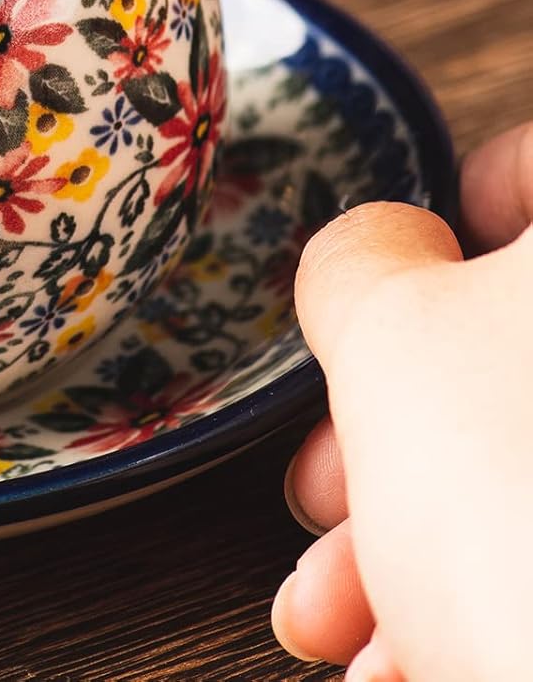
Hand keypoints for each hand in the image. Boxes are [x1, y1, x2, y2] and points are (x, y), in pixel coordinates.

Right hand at [271, 125, 532, 679]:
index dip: (465, 205)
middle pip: (529, 358)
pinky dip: (490, 610)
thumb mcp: (389, 335)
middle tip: (328, 485)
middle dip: (398, 433)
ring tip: (337, 620)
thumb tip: (373, 256)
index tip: (406, 274)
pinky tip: (407, 670)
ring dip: (414, 544)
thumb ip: (358, 262)